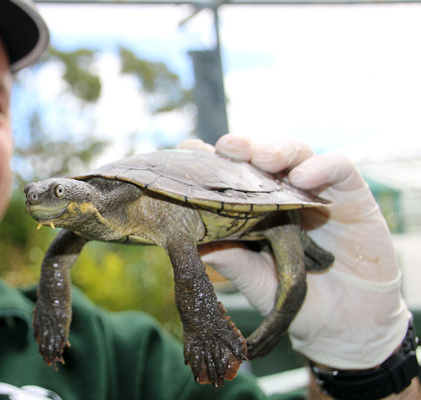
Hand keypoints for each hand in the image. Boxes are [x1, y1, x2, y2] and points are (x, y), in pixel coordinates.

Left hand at [179, 135, 409, 368]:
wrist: (346, 325)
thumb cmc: (294, 300)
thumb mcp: (256, 281)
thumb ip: (231, 260)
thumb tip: (189, 242)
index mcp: (252, 207)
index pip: (229, 173)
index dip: (210, 159)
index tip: (188, 152)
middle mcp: (281, 193)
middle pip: (260, 157)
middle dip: (243, 147)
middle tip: (225, 148)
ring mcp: (315, 191)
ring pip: (296, 154)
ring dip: (277, 150)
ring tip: (261, 158)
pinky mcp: (353, 195)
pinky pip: (340, 169)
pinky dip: (321, 166)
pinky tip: (303, 177)